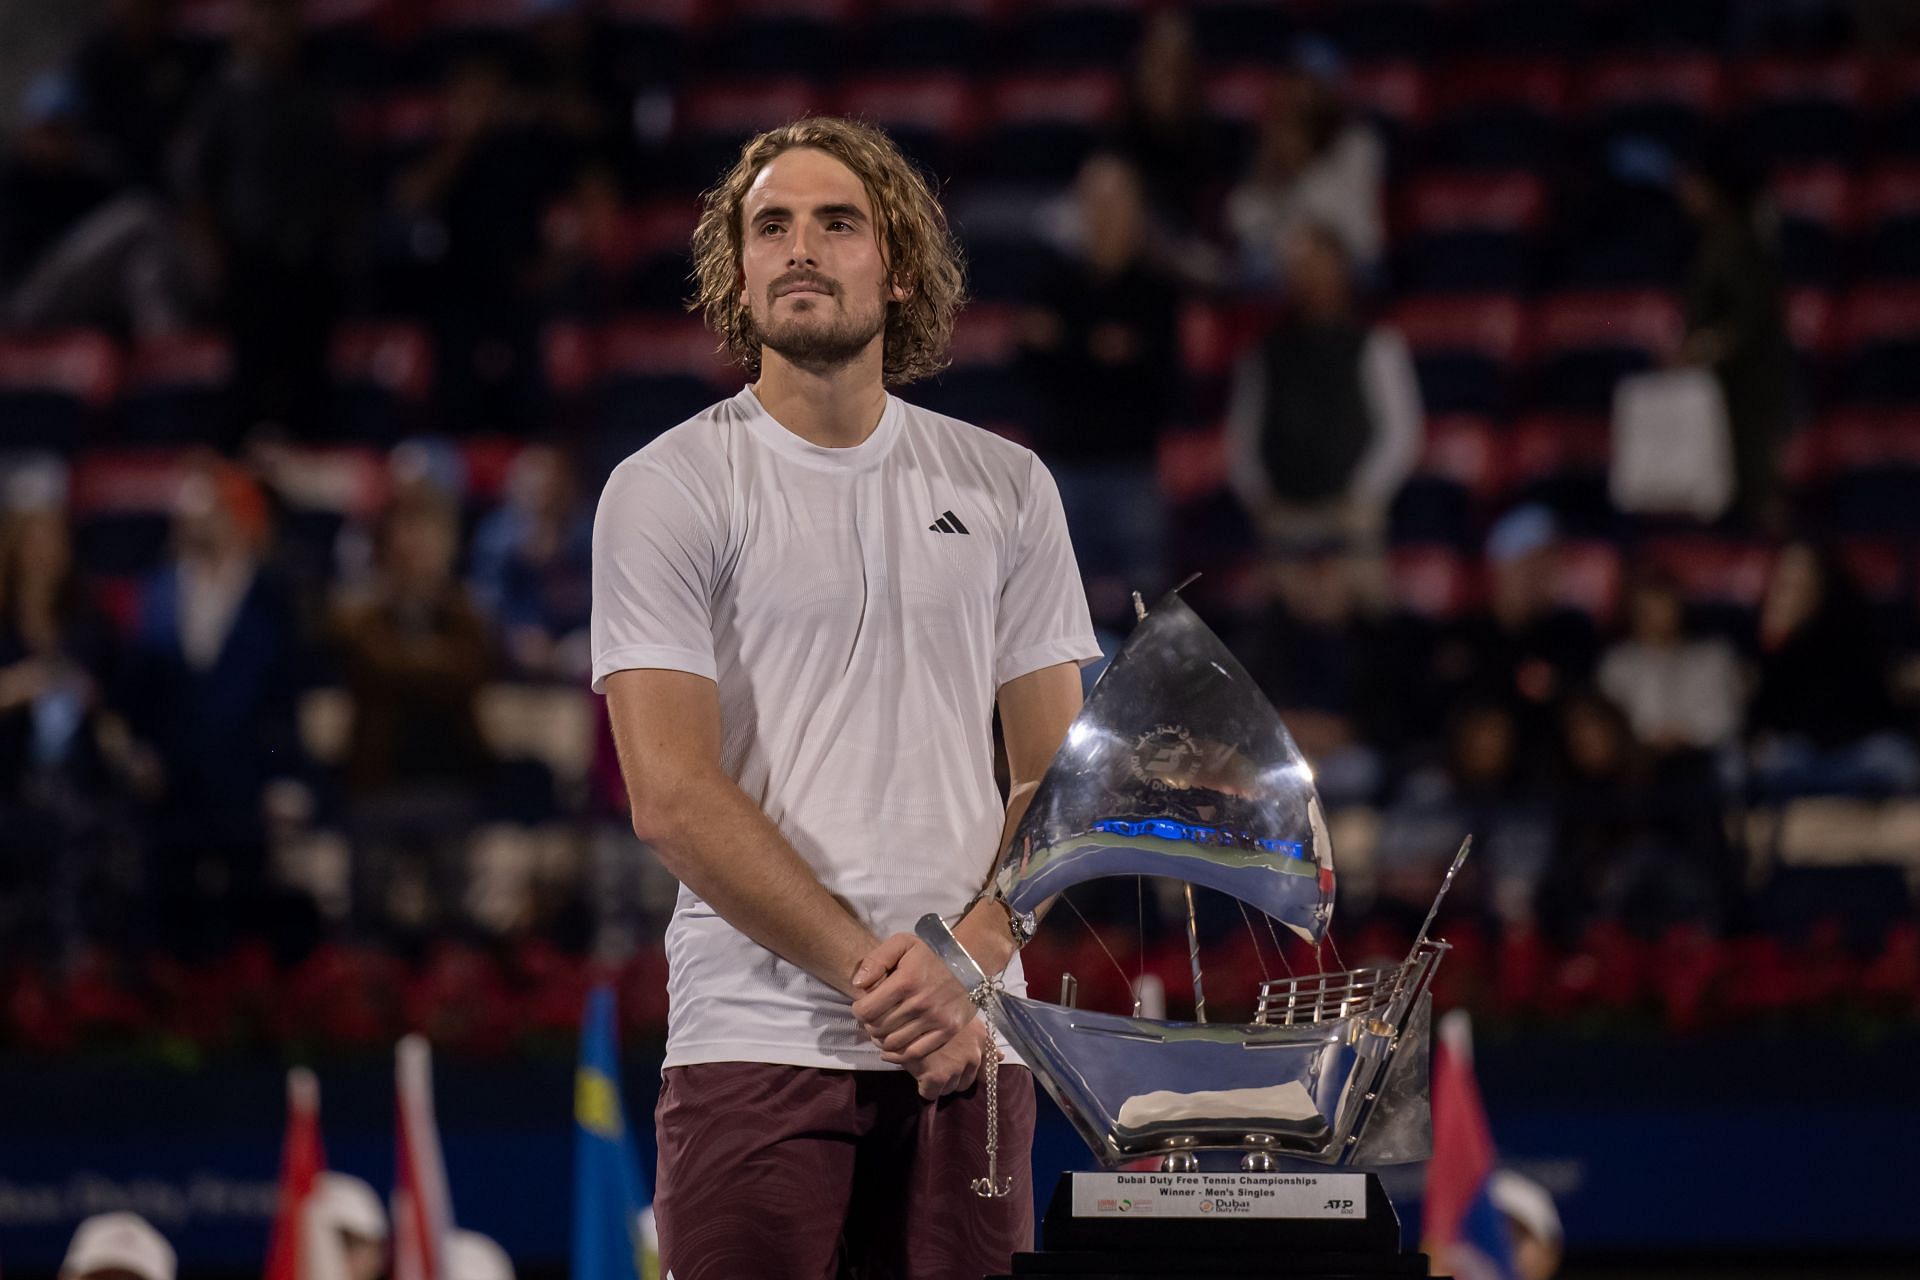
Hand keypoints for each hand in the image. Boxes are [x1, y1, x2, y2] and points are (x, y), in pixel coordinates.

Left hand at [850, 933, 976, 1062]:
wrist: (969, 962)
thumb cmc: (930, 953)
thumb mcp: (902, 944)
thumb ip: (876, 960)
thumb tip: (858, 984)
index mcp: (906, 981)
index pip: (866, 1011)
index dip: (858, 1010)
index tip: (863, 1005)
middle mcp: (920, 1003)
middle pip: (878, 1028)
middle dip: (869, 1024)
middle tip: (874, 1017)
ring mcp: (936, 1020)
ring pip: (892, 1043)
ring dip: (882, 1039)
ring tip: (884, 1028)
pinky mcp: (947, 1031)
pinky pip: (913, 1053)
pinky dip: (898, 1053)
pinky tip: (894, 1044)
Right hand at [902, 1016, 985, 1099]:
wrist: (903, 1012)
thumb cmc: (932, 1010)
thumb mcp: (960, 1018)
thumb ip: (982, 1039)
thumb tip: (1002, 1057)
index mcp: (980, 1038)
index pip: (987, 1068)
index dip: (971, 1070)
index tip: (961, 1070)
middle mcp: (973, 1054)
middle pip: (965, 1082)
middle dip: (952, 1076)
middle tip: (935, 1062)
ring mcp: (955, 1067)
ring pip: (948, 1089)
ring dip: (937, 1082)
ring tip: (924, 1063)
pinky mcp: (937, 1078)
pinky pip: (930, 1093)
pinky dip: (922, 1086)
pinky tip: (915, 1069)